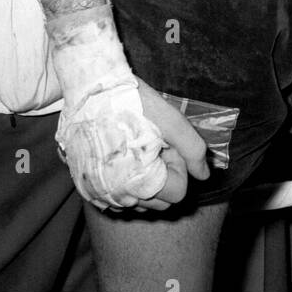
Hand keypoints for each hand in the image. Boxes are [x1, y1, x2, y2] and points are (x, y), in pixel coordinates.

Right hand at [48, 6, 207, 212]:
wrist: (88, 89)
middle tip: (154, 143)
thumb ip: (192, 150)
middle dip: (165, 175)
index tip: (166, 143)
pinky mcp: (86, 187)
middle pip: (160, 201)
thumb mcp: (171, 121)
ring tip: (137, 147)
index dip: (179, 166)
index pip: (178, 193)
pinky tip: (122, 155)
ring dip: (146, 181)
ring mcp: (98, 194)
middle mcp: (117, 196)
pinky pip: (117, 197)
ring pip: (139, 201)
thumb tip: (205, 176)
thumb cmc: (132, 102)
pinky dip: (126, 182)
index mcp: (140, 183)